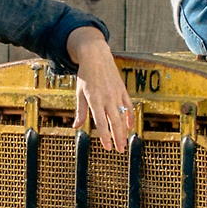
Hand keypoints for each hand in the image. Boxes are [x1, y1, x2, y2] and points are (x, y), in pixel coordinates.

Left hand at [68, 30, 136, 149]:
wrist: (96, 56)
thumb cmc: (85, 75)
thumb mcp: (80, 92)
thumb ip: (80, 111)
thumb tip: (76, 126)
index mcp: (95, 100)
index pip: (101, 122)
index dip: (105, 136)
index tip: (107, 148)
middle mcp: (107, 98)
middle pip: (115, 122)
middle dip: (118, 138)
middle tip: (119, 151)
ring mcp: (117, 94)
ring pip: (123, 116)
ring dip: (124, 132)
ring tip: (123, 143)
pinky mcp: (123, 90)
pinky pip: (128, 107)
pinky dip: (130, 118)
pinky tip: (130, 127)